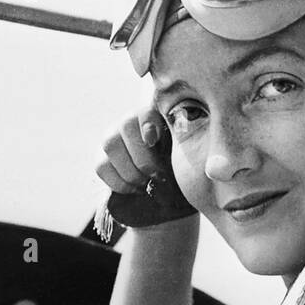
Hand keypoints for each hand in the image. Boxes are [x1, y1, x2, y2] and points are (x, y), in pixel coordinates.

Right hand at [95, 107, 194, 232]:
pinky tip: (135, 189)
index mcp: (156, 117)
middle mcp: (131, 122)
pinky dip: (119, 182)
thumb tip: (203, 151)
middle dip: (142, 157)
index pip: (146, 110)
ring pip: (110, 144)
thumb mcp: (189, 157)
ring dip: (130, 171)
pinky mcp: (102, 159)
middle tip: (157, 176)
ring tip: (145, 184)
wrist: (168, 194)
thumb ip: (190, 144)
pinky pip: (101, 166)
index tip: (155, 141)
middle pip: (125, 125)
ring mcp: (113, 139)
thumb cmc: (182, 171)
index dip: (148, 123)